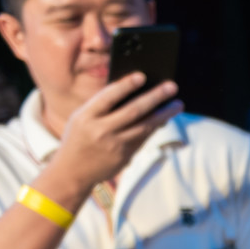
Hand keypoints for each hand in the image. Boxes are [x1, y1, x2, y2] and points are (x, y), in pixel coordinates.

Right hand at [47, 72, 181, 200]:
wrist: (72, 172)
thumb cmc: (79, 138)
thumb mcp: (81, 118)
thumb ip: (101, 106)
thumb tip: (134, 93)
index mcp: (85, 116)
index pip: (108, 97)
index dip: (125, 86)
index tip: (142, 76)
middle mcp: (100, 131)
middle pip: (133, 111)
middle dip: (155, 97)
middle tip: (172, 86)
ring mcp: (114, 146)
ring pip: (144, 127)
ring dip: (164, 114)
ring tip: (177, 104)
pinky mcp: (124, 157)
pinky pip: (143, 138)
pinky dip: (154, 127)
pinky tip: (164, 118)